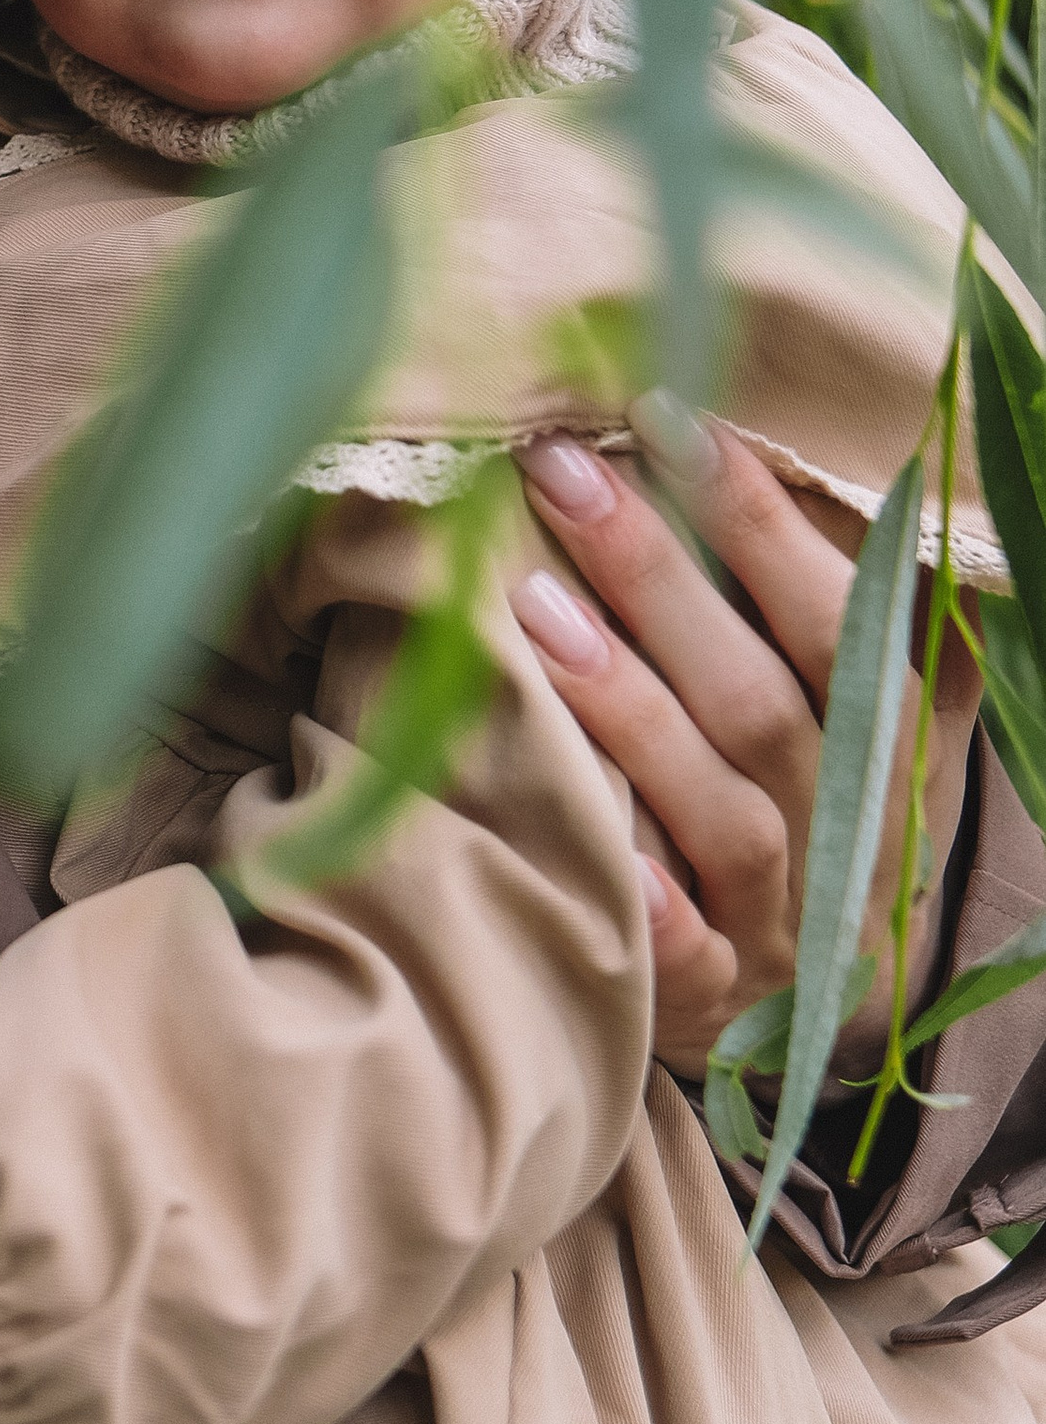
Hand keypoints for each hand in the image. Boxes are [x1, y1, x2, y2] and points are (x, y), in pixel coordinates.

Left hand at [513, 399, 976, 1078]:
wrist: (813, 1007)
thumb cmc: (815, 809)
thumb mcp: (866, 718)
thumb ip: (864, 616)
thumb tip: (854, 470)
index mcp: (890, 741)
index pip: (840, 617)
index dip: (762, 519)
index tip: (666, 416)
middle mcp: (848, 828)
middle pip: (765, 700)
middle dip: (662, 577)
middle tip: (563, 472)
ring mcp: (786, 920)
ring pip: (725, 813)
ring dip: (635, 711)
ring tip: (532, 606)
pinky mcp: (717, 1001)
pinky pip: (691, 958)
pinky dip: (654, 912)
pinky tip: (602, 855)